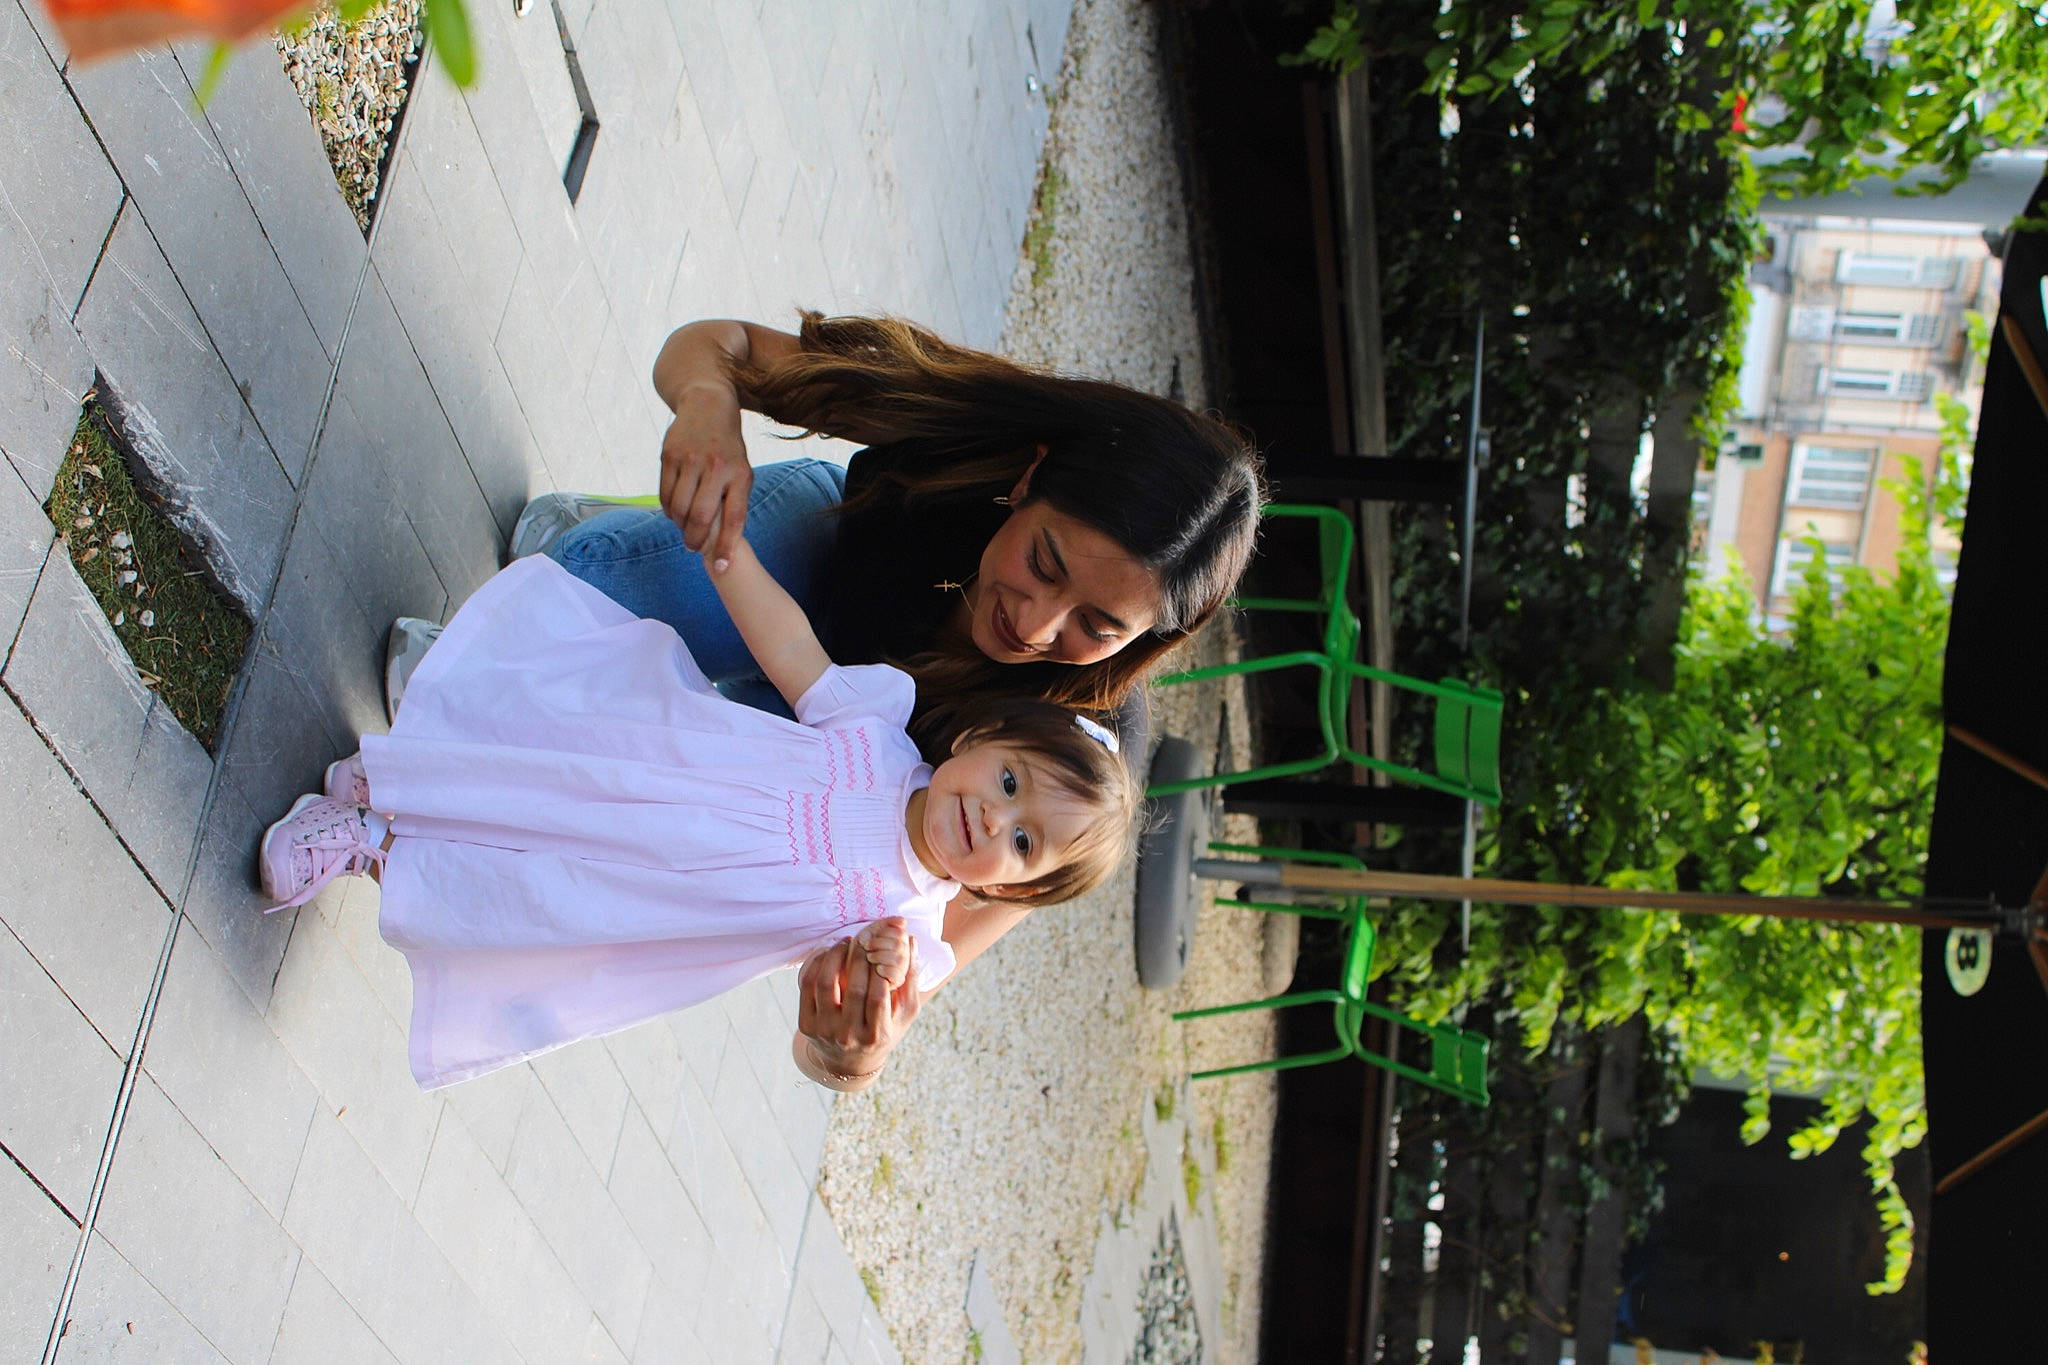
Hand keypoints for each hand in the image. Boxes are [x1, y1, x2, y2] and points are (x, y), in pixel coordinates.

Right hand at [657, 380, 750, 564]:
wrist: (708, 406)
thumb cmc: (728, 450)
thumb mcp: (741, 471)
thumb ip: (732, 501)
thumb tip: (721, 541)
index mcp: (741, 474)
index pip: (734, 518)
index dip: (727, 546)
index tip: (722, 568)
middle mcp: (716, 466)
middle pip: (700, 517)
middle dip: (695, 540)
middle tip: (693, 547)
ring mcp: (691, 459)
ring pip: (679, 508)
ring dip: (680, 525)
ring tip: (684, 526)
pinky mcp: (669, 454)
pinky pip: (664, 494)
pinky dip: (668, 509)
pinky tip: (674, 510)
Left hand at [797, 934, 922, 1078]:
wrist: (848, 1061)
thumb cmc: (883, 1030)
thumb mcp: (905, 1013)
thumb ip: (911, 978)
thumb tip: (911, 941)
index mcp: (877, 1035)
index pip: (878, 997)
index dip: (880, 969)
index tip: (882, 948)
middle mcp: (849, 1036)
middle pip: (854, 989)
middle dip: (860, 956)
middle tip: (864, 937)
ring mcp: (824, 1031)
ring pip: (826, 983)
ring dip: (836, 955)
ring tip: (846, 941)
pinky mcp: (805, 1024)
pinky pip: (807, 986)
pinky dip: (817, 963)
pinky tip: (828, 952)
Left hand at [854, 917, 913, 989]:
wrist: (846, 970)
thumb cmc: (858, 952)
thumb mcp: (869, 934)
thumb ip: (885, 925)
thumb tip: (903, 921)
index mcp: (897, 942)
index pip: (902, 934)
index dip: (887, 932)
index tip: (874, 935)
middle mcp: (902, 955)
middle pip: (901, 945)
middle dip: (881, 943)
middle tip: (867, 946)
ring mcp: (900, 969)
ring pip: (900, 959)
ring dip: (882, 955)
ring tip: (870, 957)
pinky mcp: (895, 983)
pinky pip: (898, 976)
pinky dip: (887, 970)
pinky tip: (877, 969)